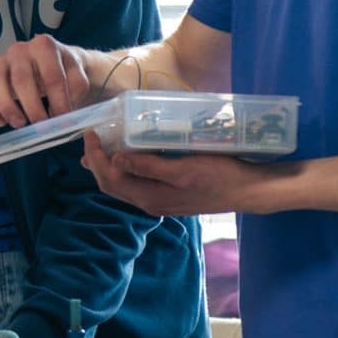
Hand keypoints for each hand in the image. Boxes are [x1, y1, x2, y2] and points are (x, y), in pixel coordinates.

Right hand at [0, 37, 101, 128]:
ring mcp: (0, 61)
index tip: (62, 120)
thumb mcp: (77, 75)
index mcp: (44, 45)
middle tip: (42, 126)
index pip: (52, 76)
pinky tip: (1, 121)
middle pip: (22, 80)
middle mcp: (19, 49)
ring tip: (20, 123)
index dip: (59, 102)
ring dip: (8, 108)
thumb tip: (65, 110)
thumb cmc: (63, 71)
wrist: (50, 62)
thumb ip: (77, 88)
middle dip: (33, 109)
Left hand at [82, 133, 299, 219]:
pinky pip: (137, 185)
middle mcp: (150, 203)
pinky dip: (125, 171)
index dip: (96, 157)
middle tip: (90, 139)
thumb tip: (116, 161)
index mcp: (150, 197)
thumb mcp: (183, 168)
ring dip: (108, 168)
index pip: (110, 179)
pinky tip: (128, 158)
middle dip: (96, 164)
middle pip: (112, 186)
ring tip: (99, 150)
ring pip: (123, 187)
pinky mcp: (169, 196)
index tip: (90, 134)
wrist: (247, 190)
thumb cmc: (219, 176)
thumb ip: (149, 167)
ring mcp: (159, 201)